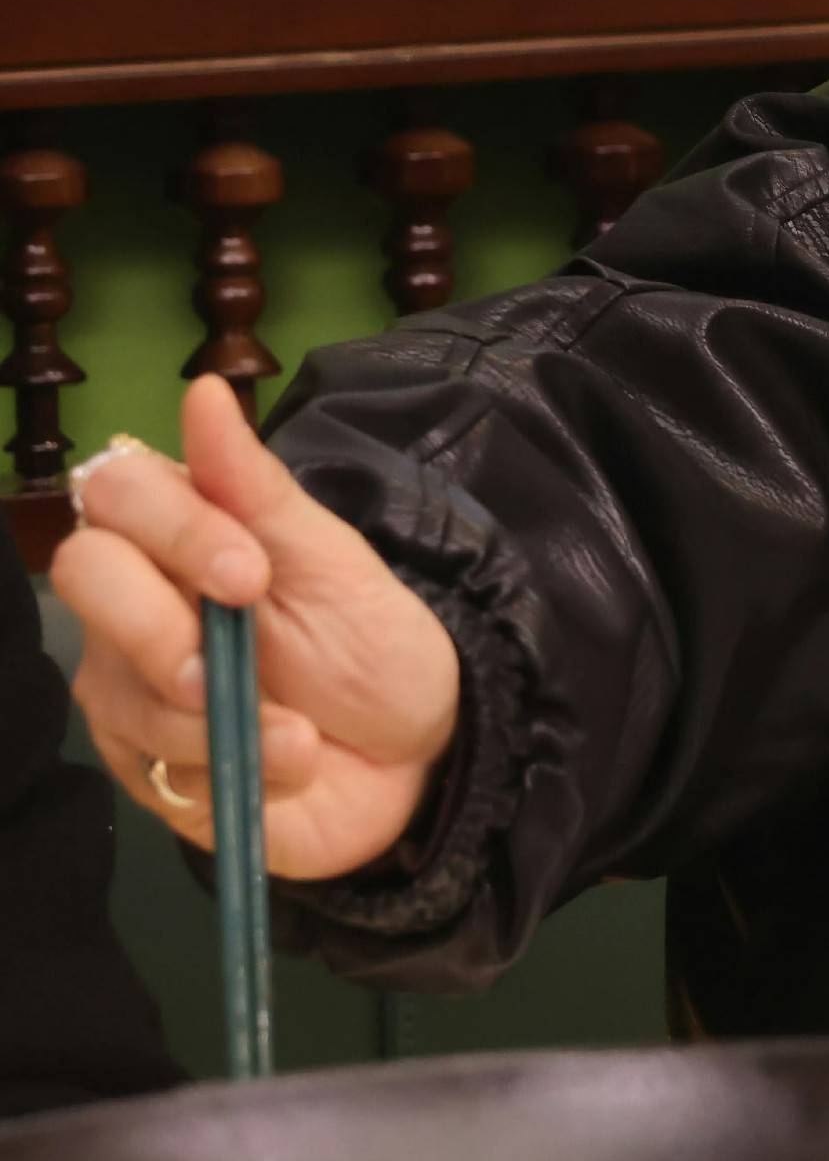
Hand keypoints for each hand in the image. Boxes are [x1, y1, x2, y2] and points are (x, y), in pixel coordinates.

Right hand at [57, 378, 460, 880]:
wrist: (413, 756)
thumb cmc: (370, 645)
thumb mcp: (331, 562)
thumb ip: (256, 486)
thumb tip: (203, 390)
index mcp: (182, 533)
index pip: (117, 492)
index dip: (172, 529)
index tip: (250, 573)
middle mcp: (137, 601)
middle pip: (84, 574)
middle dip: (159, 625)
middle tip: (229, 660)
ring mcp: (130, 685)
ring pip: (114, 686)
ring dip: (218, 719)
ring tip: (300, 736)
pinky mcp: (142, 765)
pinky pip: (147, 764)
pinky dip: (225, 770)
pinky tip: (282, 769)